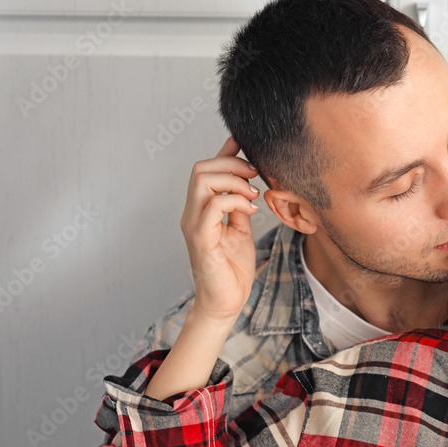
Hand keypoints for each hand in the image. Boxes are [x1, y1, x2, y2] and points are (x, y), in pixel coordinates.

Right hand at [180, 137, 260, 322]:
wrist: (226, 302)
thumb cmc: (232, 270)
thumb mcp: (241, 230)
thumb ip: (240, 206)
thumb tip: (248, 183)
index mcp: (201, 210)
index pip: (205, 170)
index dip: (224, 151)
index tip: (244, 143)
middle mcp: (192, 214)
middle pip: (200, 168)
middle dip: (231, 163)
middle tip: (254, 175)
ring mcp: (194, 226)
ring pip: (203, 182)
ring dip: (233, 180)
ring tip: (253, 194)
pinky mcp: (201, 240)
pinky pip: (213, 207)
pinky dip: (234, 201)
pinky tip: (249, 210)